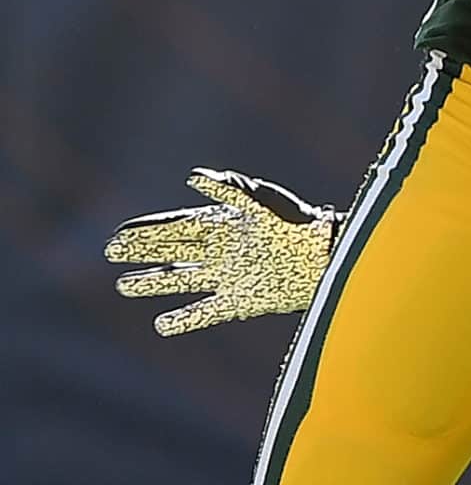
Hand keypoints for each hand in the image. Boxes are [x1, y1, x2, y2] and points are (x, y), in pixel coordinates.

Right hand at [105, 168, 339, 336]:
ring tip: (124, 286)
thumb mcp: (265, 201)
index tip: (118, 232)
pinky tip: (162, 326)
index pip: (176, 226)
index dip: (147, 229)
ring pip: (181, 279)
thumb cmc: (297, 222)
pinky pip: (204, 313)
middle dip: (142, 251)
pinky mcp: (239, 301)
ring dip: (153, 282)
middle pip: (172, 250)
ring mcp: (228, 277)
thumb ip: (232, 190)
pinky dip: (183, 320)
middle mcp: (221, 252)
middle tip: (110, 252)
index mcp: (224, 225)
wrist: (326, 255)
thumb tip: (195, 177)